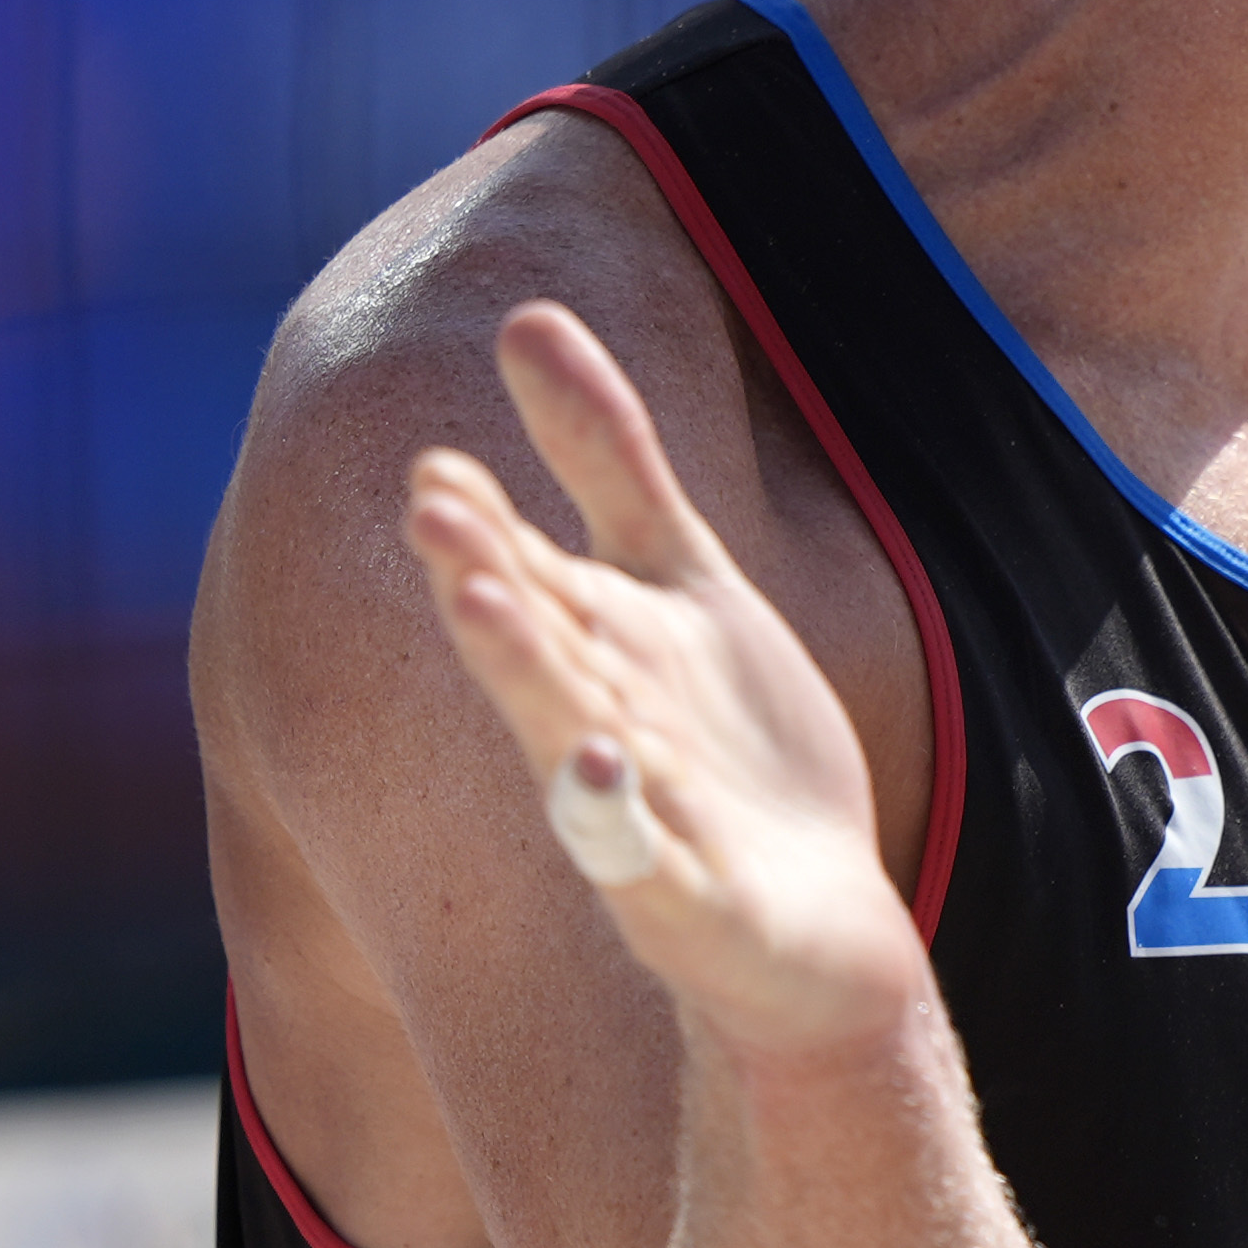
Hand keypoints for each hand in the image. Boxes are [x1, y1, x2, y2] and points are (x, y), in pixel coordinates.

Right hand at [402, 304, 932, 1069]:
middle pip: (539, 647)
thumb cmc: (729, 752)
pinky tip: (603, 775)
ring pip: (574, 745)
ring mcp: (640, 823)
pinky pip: (651, 865)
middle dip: (489, 582)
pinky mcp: (693, 905)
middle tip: (434, 510)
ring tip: (484, 613)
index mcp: (594, 652)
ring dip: (529, 682)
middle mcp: (596, 729)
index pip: (527, 577)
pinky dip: (619, 823)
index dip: (484, 527)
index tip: (436, 466)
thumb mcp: (678, 582)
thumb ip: (607, 460)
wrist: (813, 931)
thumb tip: (524, 316)